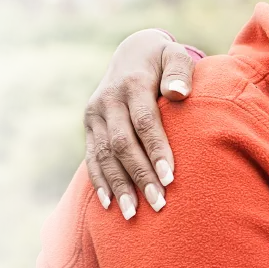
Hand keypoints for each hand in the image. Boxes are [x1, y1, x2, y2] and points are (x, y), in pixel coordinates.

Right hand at [84, 30, 197, 218]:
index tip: (170, 179)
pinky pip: (91, 156)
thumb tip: (178, 94)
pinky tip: (110, 204)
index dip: (157, 151)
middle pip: (123, 144)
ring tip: (133, 215)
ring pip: (103, 155)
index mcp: (132, 83)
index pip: (145, 122)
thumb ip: (180, 71)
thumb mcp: (175, 55)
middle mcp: (108, 99)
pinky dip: (100, 181)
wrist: (132, 52)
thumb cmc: (164, 60)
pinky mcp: (89, 124)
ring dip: (118, 186)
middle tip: (158, 204)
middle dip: (140, 176)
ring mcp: (95, 113)